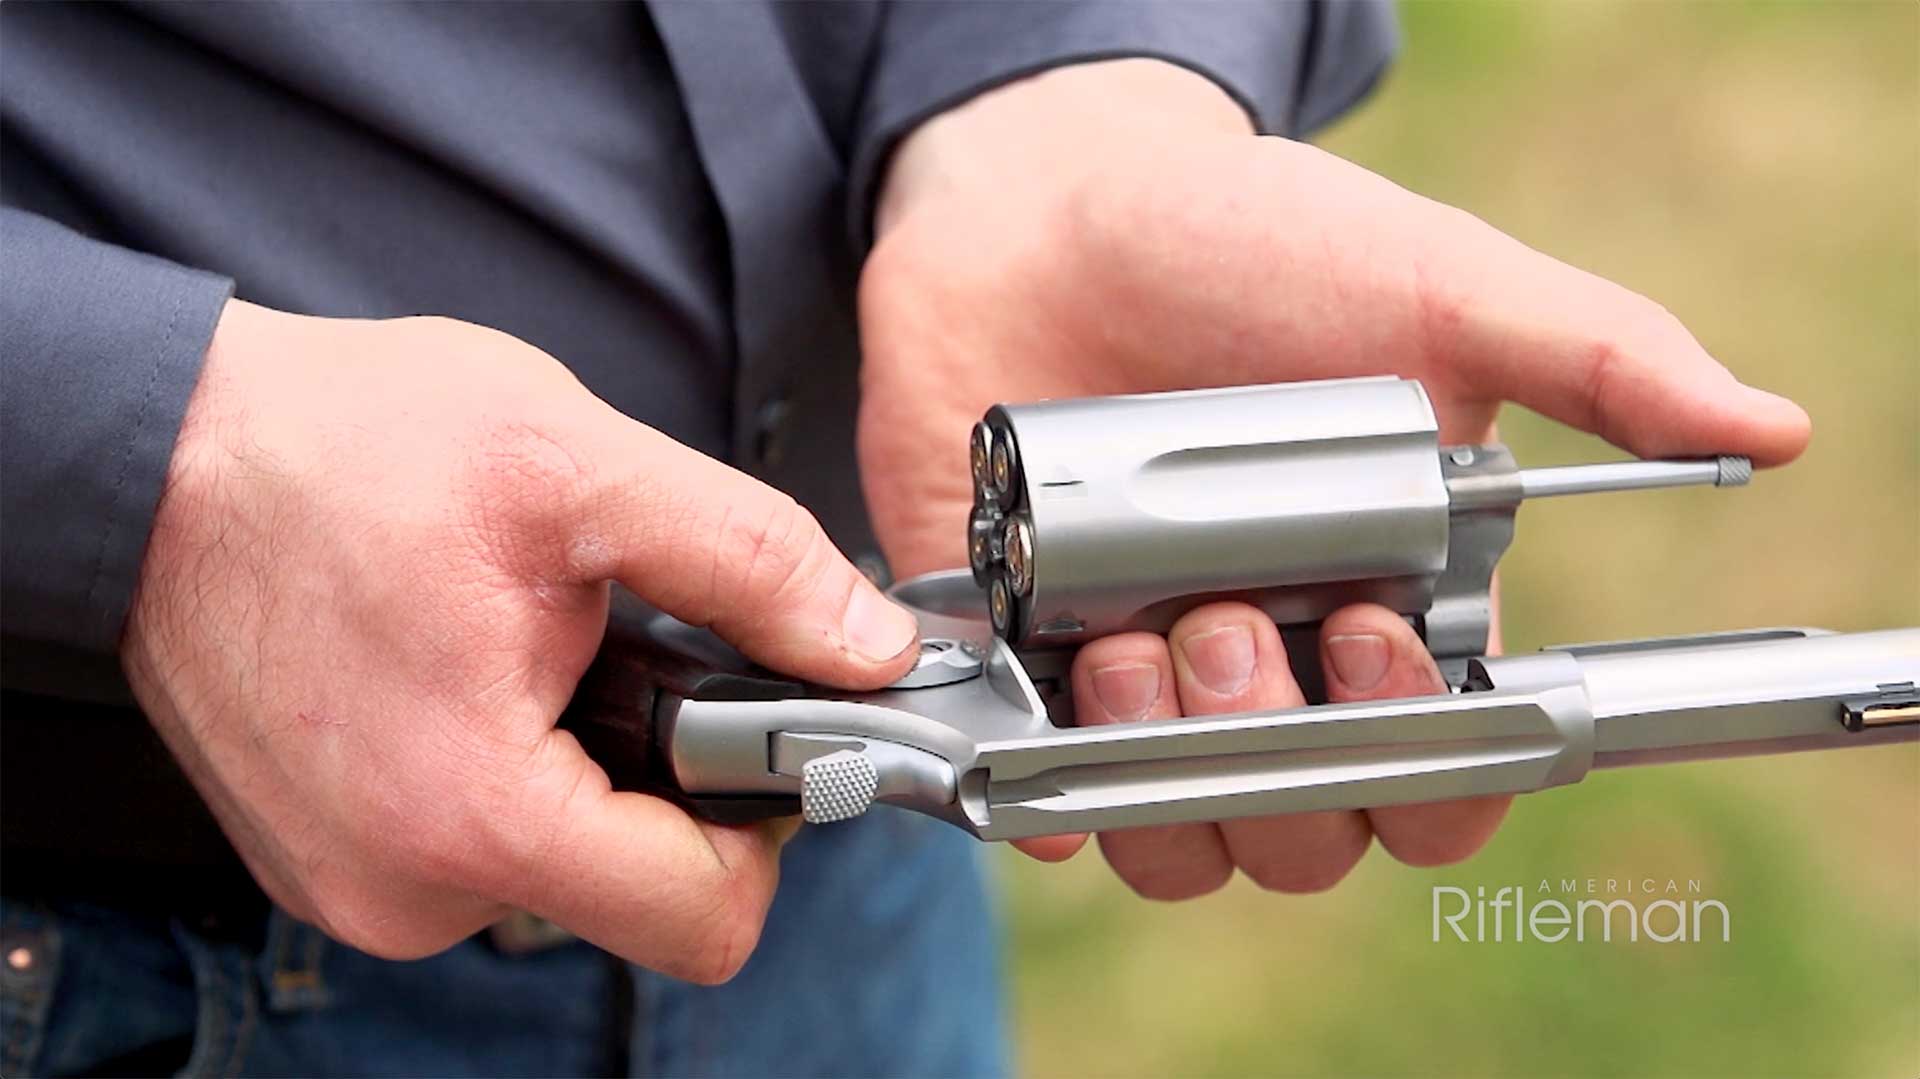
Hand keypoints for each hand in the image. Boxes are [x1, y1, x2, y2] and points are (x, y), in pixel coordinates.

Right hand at [122, 301, 921, 979]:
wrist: (160, 452)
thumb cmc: (338, 449)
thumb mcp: (578, 469)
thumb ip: (751, 564)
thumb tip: (867, 646)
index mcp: (474, 818)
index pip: (706, 920)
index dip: (772, 822)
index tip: (767, 727)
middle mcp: (406, 891)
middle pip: (640, 892)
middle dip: (672, 777)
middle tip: (636, 649)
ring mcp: (359, 885)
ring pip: (564, 866)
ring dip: (588, 765)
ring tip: (541, 644)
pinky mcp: (331, 858)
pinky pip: (481, 846)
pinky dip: (515, 769)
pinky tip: (484, 669)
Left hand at [857, 60, 1811, 893]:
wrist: (1051, 210)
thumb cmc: (1249, 246)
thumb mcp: (1432, 285)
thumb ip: (1592, 360)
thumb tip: (1773, 429)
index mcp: (1395, 609)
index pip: (1445, 771)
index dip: (1430, 766)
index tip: (1373, 642)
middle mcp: (1277, 668)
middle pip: (1314, 836)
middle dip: (1285, 765)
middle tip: (1233, 626)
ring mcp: (1148, 681)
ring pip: (1183, 836)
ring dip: (1169, 776)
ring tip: (1137, 645)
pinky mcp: (1031, 669)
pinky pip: (1045, 800)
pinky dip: (1048, 791)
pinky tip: (1049, 712)